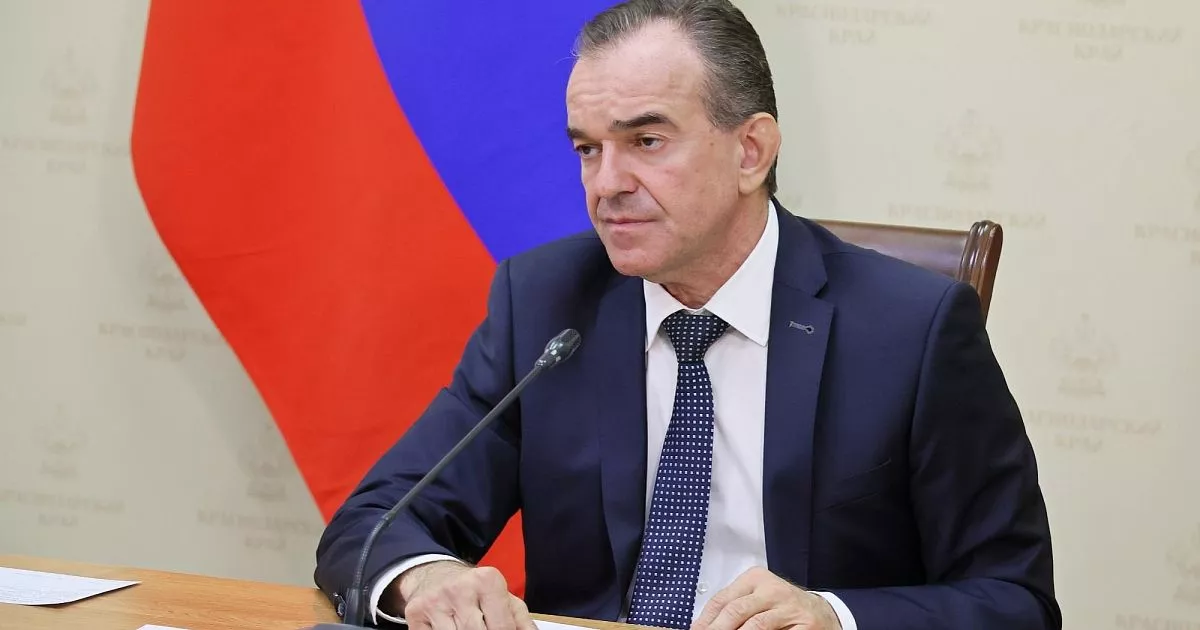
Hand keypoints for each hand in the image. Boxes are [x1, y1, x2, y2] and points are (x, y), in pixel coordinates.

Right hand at [394, 561, 536, 629]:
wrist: (434, 574)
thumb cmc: (475, 590)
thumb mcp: (503, 597)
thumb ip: (520, 620)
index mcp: (487, 581)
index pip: (503, 627)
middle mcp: (460, 588)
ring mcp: (435, 601)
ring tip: (467, 628)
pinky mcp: (415, 613)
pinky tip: (449, 627)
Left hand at [692, 567, 840, 629]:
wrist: (821, 612)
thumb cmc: (783, 606)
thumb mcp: (756, 599)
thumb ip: (734, 608)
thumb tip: (704, 625)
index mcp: (755, 578)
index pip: (722, 599)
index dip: (705, 620)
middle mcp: (771, 589)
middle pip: (735, 611)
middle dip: (716, 629)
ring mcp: (788, 606)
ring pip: (755, 624)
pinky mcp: (803, 623)